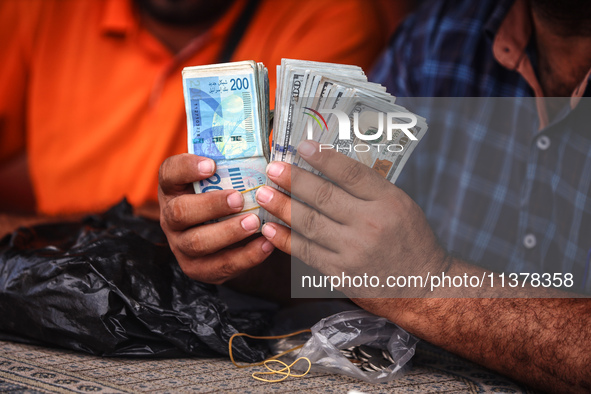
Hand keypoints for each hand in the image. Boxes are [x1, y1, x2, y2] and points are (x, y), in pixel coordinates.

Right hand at [158, 154, 273, 283]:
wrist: (228, 238)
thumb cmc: (227, 196)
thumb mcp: (224, 178)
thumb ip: (236, 163)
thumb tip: (268, 148)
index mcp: (174, 187)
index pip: (169, 173)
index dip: (187, 168)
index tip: (211, 164)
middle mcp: (170, 216)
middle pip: (180, 212)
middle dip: (211, 205)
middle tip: (239, 199)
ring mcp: (181, 245)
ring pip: (197, 243)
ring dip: (228, 233)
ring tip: (254, 223)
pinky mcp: (197, 268)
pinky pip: (219, 266)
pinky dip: (246, 256)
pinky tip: (266, 244)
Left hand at [254, 141, 447, 297]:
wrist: (424, 288)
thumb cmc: (412, 243)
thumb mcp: (402, 207)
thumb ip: (370, 191)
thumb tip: (329, 170)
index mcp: (389, 202)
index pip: (350, 173)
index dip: (323, 158)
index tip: (301, 146)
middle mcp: (371, 224)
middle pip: (323, 196)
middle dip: (292, 180)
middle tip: (272, 168)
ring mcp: (353, 250)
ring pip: (309, 223)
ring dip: (281, 206)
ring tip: (263, 194)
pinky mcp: (340, 272)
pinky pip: (306, 251)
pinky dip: (285, 239)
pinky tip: (269, 227)